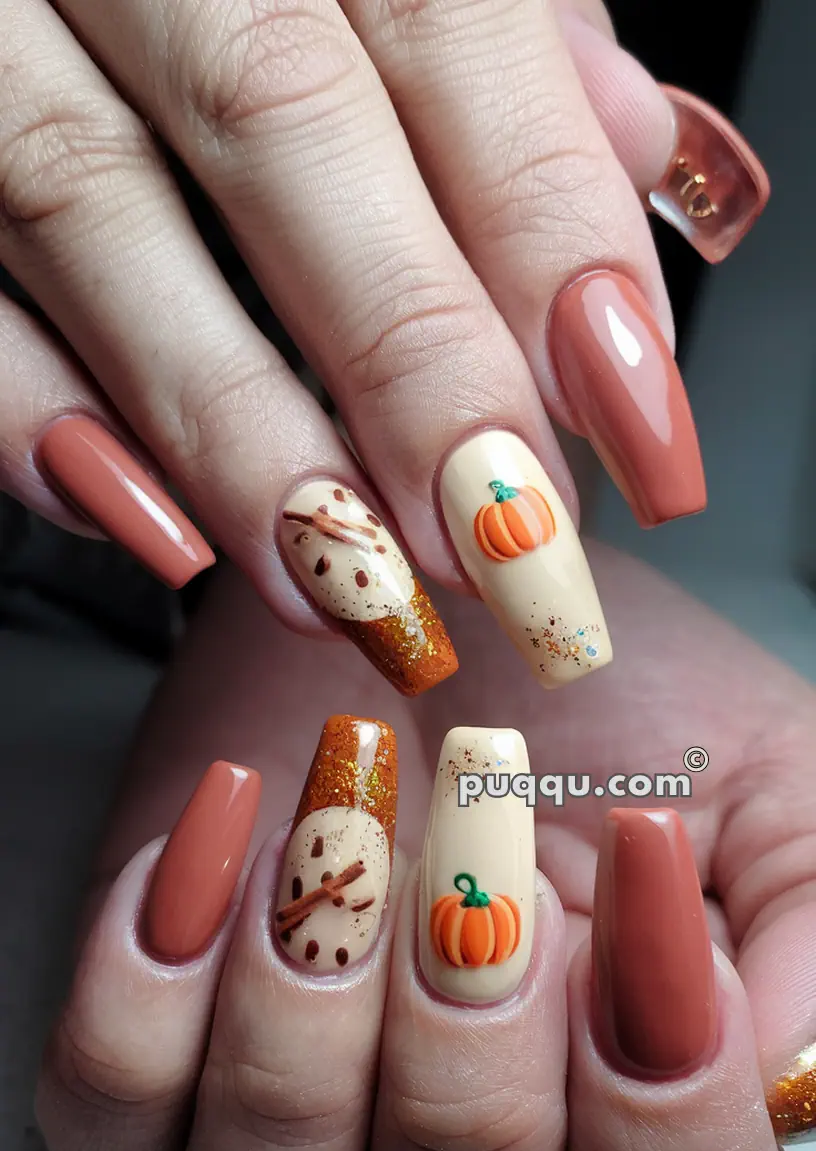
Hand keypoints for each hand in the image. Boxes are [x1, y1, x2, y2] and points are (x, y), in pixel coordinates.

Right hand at [1, 0, 765, 695]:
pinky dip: (30, 410)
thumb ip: (504, 36)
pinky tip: (149, 525)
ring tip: (349, 579)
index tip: (628, 415)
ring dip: (231, 421)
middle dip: (408, 355)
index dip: (546, 227)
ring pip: (87, 197)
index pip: (443, 21)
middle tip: (504, 545)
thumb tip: (631, 148)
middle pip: (276, 113)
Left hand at [35, 544, 808, 1150]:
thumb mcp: (766, 785)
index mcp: (635, 1150)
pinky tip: (231, 832)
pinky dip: (152, 990)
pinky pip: (110, 1128)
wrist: (435, 594)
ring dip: (303, 1049)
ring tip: (342, 838)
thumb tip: (774, 1083)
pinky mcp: (154, 1067)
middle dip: (471, 1090)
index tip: (648, 898)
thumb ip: (814, 938)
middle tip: (480, 866)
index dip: (667, 1136)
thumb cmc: (602, 700)